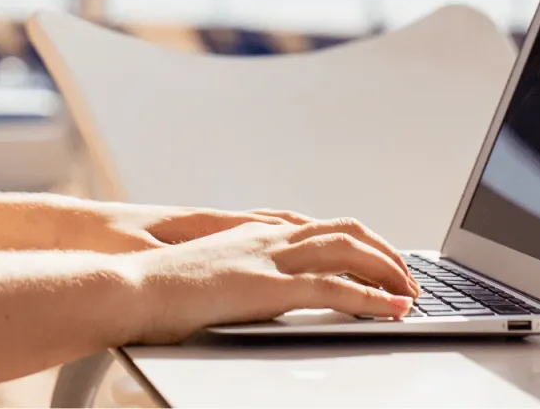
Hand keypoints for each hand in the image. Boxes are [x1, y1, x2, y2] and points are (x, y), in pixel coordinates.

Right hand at [57, 202, 407, 279]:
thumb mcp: (203, 279)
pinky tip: (392, 310)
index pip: (320, 228)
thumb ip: (232, 280)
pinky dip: (372, 298)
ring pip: (349, 252)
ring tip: (412, 292)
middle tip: (408, 278)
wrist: (127, 286)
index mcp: (253, 235)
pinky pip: (334, 289)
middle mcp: (267, 239)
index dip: (357, 242)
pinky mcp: (268, 287)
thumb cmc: (154, 290)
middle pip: (344, 231)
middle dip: (384, 252)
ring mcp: (269, 259)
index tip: (381, 259)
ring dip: (388, 271)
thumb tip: (248, 295)